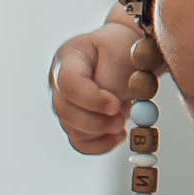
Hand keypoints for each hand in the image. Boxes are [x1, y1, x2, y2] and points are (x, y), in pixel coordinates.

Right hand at [50, 14, 151, 155]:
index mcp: (68, 58)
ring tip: (124, 115)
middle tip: (122, 118)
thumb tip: (108, 110)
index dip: (91, 99)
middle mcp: (59, 83)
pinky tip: (120, 135)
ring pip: (73, 130)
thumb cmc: (126, 49)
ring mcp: (65, 104)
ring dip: (102, 130)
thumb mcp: (121, 55)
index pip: (68, 83)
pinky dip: (102, 144)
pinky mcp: (76, 123)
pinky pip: (81, 143)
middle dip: (97, 120)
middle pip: (66, 111)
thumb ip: (111, 81)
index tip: (115, 105)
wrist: (133, 54)